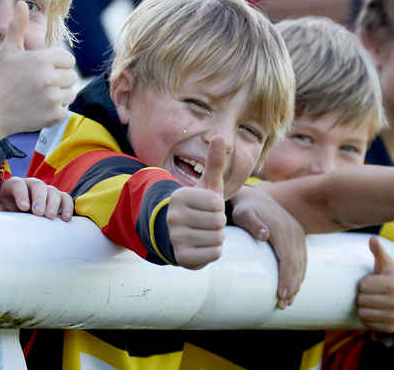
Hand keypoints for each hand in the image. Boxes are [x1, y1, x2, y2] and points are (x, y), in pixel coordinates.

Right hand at [0, 1, 77, 144]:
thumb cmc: (3, 78)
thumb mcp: (9, 50)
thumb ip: (18, 26)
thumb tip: (21, 3)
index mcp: (42, 59)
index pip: (68, 59)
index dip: (57, 64)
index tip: (43, 70)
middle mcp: (49, 78)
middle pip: (72, 76)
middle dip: (59, 80)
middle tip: (40, 84)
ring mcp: (52, 98)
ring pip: (71, 93)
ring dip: (59, 95)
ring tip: (40, 95)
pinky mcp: (54, 115)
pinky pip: (65, 109)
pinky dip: (55, 110)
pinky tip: (39, 107)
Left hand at [0, 176, 73, 220]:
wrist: (21, 211)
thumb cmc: (10, 209)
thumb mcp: (3, 209)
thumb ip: (0, 210)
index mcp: (16, 185)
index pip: (18, 185)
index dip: (21, 195)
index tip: (23, 208)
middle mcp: (32, 184)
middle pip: (38, 186)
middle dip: (39, 199)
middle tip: (39, 213)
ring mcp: (47, 190)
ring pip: (53, 191)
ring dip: (53, 204)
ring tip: (50, 217)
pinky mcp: (58, 197)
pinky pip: (66, 198)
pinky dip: (68, 207)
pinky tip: (66, 218)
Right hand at [167, 136, 227, 268]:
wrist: (176, 234)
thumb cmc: (198, 206)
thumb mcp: (206, 185)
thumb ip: (214, 162)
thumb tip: (220, 136)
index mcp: (179, 196)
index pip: (217, 204)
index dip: (218, 207)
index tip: (206, 208)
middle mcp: (173, 217)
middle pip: (218, 222)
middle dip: (218, 223)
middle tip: (206, 222)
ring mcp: (175, 237)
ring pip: (217, 239)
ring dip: (216, 237)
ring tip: (204, 233)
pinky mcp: (181, 257)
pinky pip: (214, 254)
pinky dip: (213, 251)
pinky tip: (202, 246)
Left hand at [231, 183, 306, 308]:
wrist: (253, 197)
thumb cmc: (244, 208)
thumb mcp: (244, 213)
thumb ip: (252, 222)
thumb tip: (265, 235)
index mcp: (282, 229)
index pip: (288, 258)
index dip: (287, 278)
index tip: (281, 295)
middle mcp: (293, 231)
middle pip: (297, 264)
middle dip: (292, 286)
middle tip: (283, 305)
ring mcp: (297, 233)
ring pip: (302, 263)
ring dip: (297, 283)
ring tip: (288, 301)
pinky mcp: (297, 236)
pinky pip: (302, 258)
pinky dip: (299, 274)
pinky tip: (294, 286)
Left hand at [356, 236, 393, 331]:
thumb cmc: (390, 276)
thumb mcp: (385, 263)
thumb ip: (378, 251)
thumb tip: (372, 239)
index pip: (363, 286)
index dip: (363, 283)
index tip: (371, 282)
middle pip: (362, 300)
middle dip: (362, 295)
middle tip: (370, 293)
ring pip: (363, 314)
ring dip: (362, 307)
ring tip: (370, 301)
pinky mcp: (391, 328)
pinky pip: (367, 325)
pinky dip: (366, 318)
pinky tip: (373, 310)